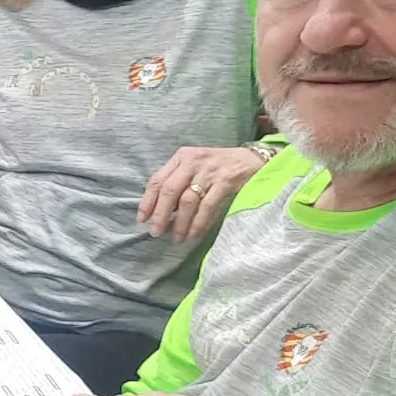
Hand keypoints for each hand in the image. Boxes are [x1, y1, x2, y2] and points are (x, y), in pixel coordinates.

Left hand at [138, 146, 264, 241]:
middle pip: (169, 191)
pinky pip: (208, 206)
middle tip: (156, 232)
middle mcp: (193, 162)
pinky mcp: (225, 182)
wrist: (253, 159)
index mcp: (182, 157)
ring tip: (177, 238)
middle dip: (160, 215)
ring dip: (180, 223)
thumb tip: (162, 210)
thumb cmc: (220, 165)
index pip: (157, 180)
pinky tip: (194, 234)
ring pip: (187, 201)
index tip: (142, 219)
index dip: (148, 201)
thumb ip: (179, 181)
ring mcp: (209, 172)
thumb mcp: (196, 165)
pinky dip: (199, 222)